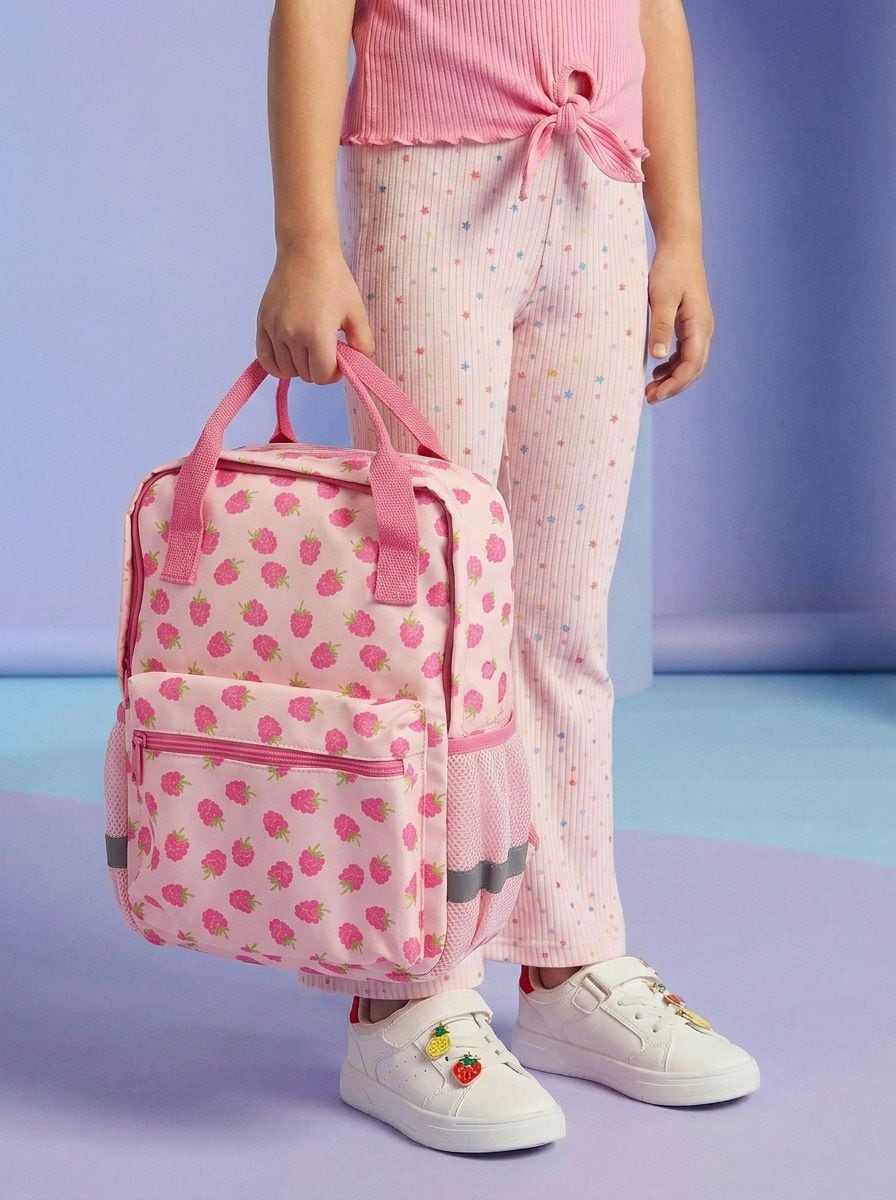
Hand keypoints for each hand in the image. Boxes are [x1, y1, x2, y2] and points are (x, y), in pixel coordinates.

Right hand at [256, 242, 375, 383]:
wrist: (306, 251)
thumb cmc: (334, 279)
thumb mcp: (357, 311)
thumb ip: (363, 343)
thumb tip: (358, 365)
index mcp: (317, 334)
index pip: (322, 376)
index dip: (333, 374)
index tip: (339, 359)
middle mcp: (292, 335)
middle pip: (305, 375)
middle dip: (318, 368)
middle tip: (326, 350)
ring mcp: (274, 329)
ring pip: (286, 370)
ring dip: (300, 366)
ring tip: (310, 349)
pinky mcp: (262, 322)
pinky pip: (265, 359)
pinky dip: (277, 366)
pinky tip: (289, 357)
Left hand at [644, 241, 713, 403]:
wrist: (679, 245)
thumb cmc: (669, 268)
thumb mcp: (662, 298)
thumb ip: (661, 327)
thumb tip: (657, 357)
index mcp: (700, 325)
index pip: (692, 365)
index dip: (675, 384)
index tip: (654, 394)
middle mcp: (704, 329)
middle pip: (693, 369)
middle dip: (673, 386)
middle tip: (649, 397)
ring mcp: (698, 327)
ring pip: (690, 362)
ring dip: (672, 378)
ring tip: (650, 389)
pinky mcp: (690, 323)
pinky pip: (685, 352)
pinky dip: (672, 365)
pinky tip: (656, 370)